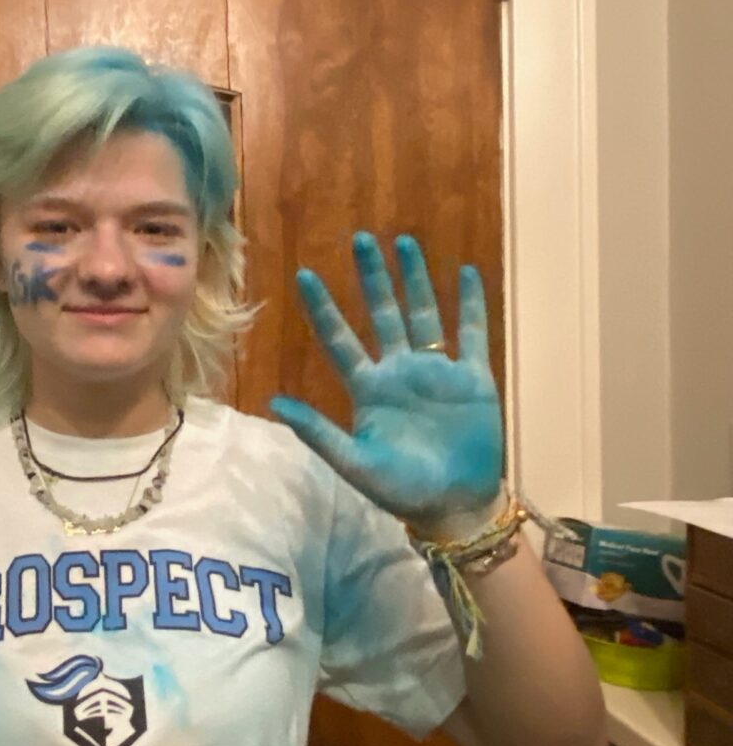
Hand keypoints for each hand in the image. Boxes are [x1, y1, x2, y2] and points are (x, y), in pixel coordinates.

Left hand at [270, 232, 502, 531]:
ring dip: (415, 279)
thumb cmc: (400, 490)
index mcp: (368, 389)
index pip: (340, 339)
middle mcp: (399, 371)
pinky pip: (470, 333)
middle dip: (372, 277)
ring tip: (404, 242)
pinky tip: (465, 273)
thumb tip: (272, 404)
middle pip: (383, 313)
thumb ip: (317, 431)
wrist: (454, 506)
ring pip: (423, 313)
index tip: (305, 275)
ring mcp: (436, 372)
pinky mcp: (472, 379)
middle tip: (360, 239)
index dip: (323, 308)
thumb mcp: (353, 462)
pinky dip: (469, 304)